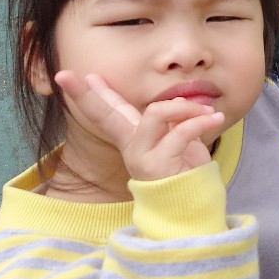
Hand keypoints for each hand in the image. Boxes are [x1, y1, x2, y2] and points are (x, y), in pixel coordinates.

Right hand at [55, 71, 221, 181]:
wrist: (193, 202)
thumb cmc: (186, 168)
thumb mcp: (177, 137)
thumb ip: (170, 119)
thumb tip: (176, 99)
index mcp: (133, 137)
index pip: (108, 111)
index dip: (89, 94)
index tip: (66, 76)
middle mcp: (132, 146)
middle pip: (105, 115)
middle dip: (85, 95)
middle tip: (63, 76)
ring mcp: (141, 156)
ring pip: (156, 113)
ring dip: (185, 107)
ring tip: (206, 111)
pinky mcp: (159, 164)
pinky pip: (181, 131)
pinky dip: (201, 121)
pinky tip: (215, 118)